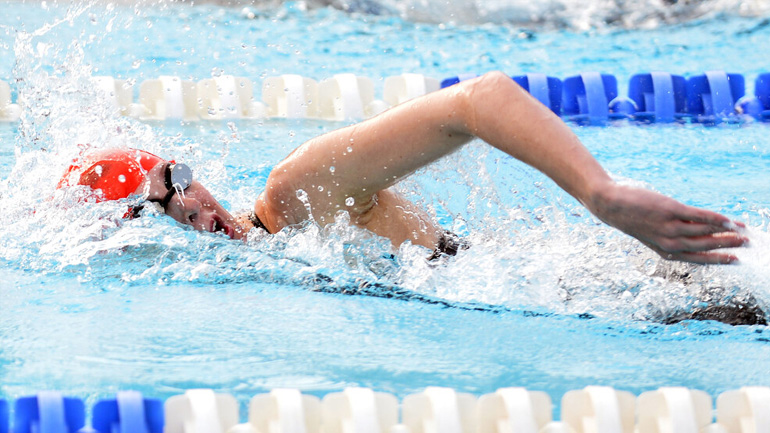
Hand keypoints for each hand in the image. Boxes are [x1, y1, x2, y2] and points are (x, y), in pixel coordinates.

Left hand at [588, 183, 747, 263]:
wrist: (611, 205)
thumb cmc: (634, 217)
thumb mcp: (653, 232)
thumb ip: (674, 234)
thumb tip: (699, 230)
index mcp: (666, 252)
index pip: (698, 258)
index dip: (719, 260)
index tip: (736, 260)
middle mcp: (669, 243)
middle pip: (705, 247)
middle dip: (728, 247)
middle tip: (747, 245)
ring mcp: (669, 227)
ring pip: (704, 233)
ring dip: (726, 233)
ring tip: (743, 231)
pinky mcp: (669, 211)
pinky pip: (698, 217)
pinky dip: (715, 219)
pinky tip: (728, 221)